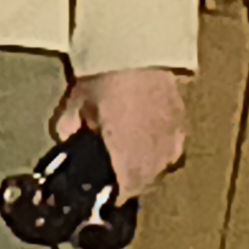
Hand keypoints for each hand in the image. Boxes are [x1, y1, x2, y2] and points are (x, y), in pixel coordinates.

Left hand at [56, 66, 186, 201]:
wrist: (142, 48)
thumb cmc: (106, 75)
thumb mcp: (77, 102)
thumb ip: (69, 125)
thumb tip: (65, 139)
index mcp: (127, 148)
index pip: (127, 188)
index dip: (116, 197)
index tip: (106, 199)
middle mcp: (154, 148)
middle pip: (146, 181)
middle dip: (130, 185)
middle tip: (115, 182)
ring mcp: (173, 136)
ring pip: (163, 168)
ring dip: (147, 172)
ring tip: (130, 167)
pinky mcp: (183, 122)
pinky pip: (174, 150)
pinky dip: (161, 155)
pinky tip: (149, 148)